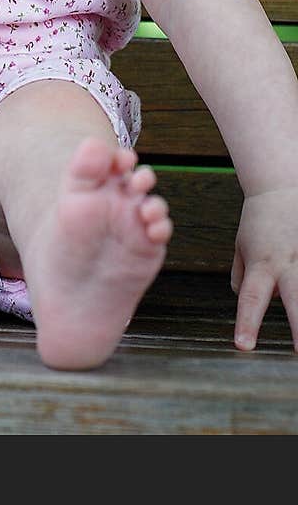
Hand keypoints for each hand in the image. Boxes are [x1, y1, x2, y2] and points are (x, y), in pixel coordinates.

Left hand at [231, 188, 297, 349]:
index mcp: (262, 263)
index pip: (251, 298)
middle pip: (295, 299)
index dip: (247, 323)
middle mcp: (288, 263)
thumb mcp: (241, 248)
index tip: (243, 346)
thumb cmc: (259, 223)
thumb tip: (248, 303)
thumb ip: (242, 279)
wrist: (281, 187)